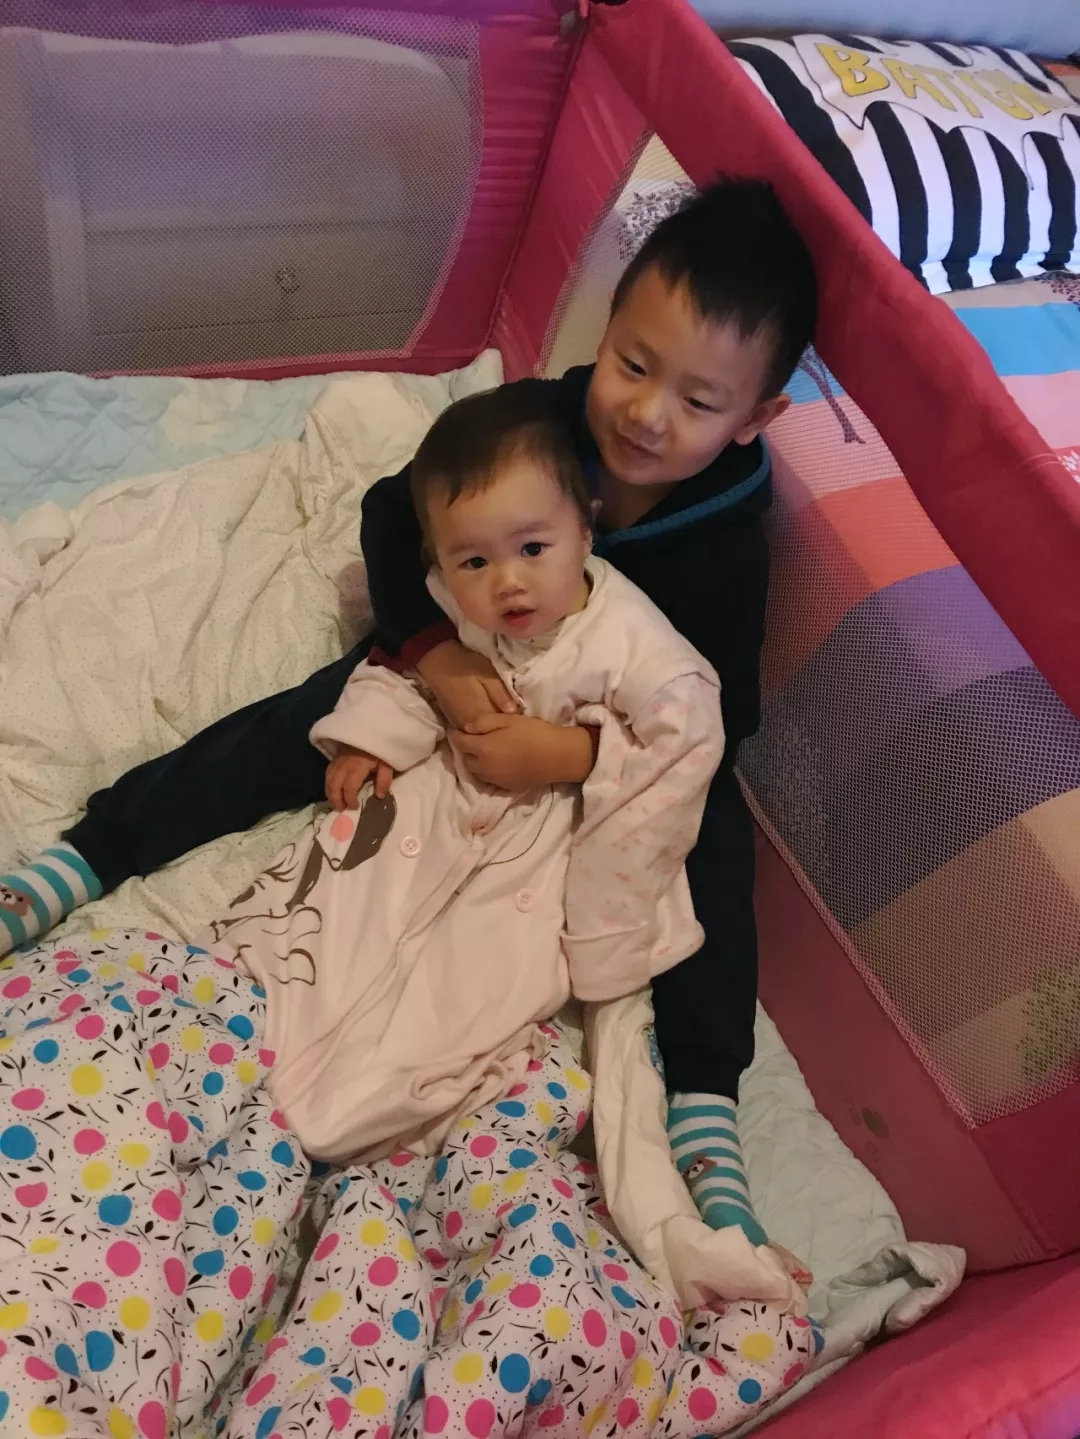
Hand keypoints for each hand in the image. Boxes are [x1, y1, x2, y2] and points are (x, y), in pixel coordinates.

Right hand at [325, 745, 393, 808]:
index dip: (350, 800)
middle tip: (341, 809)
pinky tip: (332, 790)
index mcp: (357, 768)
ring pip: (328, 780)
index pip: (348, 788)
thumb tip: (379, 796)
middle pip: (334, 786)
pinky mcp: (335, 758)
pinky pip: (328, 773)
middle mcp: (344, 766)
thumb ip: (384, 780)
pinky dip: (328, 784)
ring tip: (335, 803)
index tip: (355, 807)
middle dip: (336, 800)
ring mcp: (337, 761)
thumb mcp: (387, 763)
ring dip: (330, 793)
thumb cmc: (379, 749)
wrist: (370, 729)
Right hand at [416, 641, 516, 729]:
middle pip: (490, 736)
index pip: (501, 728)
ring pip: (479, 737)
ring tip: (504, 729)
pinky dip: (479, 733)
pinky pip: (470, 733)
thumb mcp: (488, 674)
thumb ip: (500, 694)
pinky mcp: (454, 722)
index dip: (513, 727)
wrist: (438, 662)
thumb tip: (514, 712)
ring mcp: (460, 725)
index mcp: (480, 713)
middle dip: (503, 734)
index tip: (523, 724)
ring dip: (491, 735)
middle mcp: (469, 724)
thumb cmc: (466, 665)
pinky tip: (488, 728)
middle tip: (517, 727)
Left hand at [450, 714, 596, 790]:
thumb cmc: (534, 733)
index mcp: (483, 748)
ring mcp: (495, 779)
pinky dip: (487, 771)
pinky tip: (497, 762)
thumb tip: (466, 728)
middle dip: (465, 749)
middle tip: (472, 739)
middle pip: (465, 759)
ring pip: (475, 771)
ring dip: (475, 761)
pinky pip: (488, 779)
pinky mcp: (506, 787)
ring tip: (484, 751)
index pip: (459, 743)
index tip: (457, 729)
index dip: (455, 734)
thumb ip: (484, 722)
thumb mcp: (509, 719)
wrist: (558, 756)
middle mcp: (484, 767)